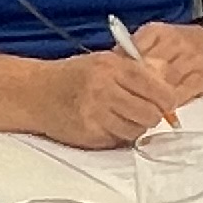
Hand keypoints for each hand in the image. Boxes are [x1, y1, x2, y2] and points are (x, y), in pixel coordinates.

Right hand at [44, 52, 179, 150]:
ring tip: (122, 117)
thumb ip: (137, 70)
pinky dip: (119, 135)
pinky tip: (107, 124)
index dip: (167, 99)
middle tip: (144, 111)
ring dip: (135, 127)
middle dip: (152, 115)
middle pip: (150, 114)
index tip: (166, 102)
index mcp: (112, 68)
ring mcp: (96, 114)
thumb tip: (167, 81)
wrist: (35, 93)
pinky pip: (119, 141)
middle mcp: (104, 90)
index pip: (156, 88)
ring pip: (137, 131)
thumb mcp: (105, 61)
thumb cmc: (72, 76)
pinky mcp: (89, 134)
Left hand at [122, 19, 202, 103]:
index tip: (115, 87)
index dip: (123, 74)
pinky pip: (183, 93)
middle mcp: (175, 41)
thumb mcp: (156, 39)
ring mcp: (191, 58)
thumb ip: (134, 51)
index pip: (133, 53)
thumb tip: (111, 64)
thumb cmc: (181, 45)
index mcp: (157, 31)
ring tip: (144, 109)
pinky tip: (164, 108)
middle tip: (126, 103)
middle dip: (137, 88)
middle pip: (149, 70)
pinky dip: (171, 103)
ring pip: (165, 83)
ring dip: (153, 99)